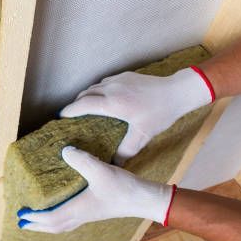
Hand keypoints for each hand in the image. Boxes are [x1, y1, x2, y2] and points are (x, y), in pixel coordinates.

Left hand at [17, 146, 174, 233]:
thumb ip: (82, 160)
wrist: (145, 199)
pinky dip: (60, 219)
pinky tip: (60, 209)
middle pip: (54, 226)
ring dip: (47, 224)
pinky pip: (71, 220)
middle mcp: (81, 215)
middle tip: (22, 221)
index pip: (50, 218)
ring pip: (62, 225)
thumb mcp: (100, 170)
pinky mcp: (95, 211)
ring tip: (36, 219)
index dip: (34, 218)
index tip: (20, 215)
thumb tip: (64, 151)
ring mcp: (89, 215)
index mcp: (78, 209)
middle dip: (36, 225)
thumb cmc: (124, 188)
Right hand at [60, 68, 213, 164]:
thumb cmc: (160, 113)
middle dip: (75, 103)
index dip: (70, 110)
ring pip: (94, 86)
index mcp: (112, 103)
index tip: (62, 116)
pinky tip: (102, 98)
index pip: (83, 104)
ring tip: (84, 106)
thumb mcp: (143, 135)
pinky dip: (98, 90)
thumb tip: (115, 165)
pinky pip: (104, 82)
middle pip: (85, 94)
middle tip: (71, 114)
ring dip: (86, 96)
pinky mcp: (125, 76)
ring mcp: (118, 80)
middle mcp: (111, 89)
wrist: (178, 91)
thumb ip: (126, 150)